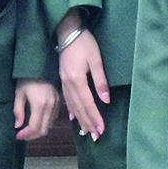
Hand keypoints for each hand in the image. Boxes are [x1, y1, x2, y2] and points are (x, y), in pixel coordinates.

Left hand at [12, 79, 60, 140]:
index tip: (18, 135)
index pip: (34, 128)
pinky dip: (45, 123)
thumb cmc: (27, 78)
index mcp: (39, 104)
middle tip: (22, 135)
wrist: (41, 65)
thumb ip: (18, 111)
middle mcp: (50, 106)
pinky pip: (54, 118)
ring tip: (28, 129)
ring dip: (39, 130)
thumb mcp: (19, 93)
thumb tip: (18, 126)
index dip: (26, 135)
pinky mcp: (59, 102)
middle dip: (32, 136)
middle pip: (43, 130)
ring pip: (50, 126)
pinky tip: (37, 121)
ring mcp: (57, 104)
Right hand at [56, 14, 109, 139]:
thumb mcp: (96, 60)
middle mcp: (68, 84)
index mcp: (77, 80)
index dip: (95, 118)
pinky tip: (73, 118)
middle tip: (96, 136)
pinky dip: (71, 110)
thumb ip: (100, 81)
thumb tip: (105, 100)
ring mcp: (63, 83)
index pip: (88, 103)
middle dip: (88, 123)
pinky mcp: (62, 80)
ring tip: (86, 132)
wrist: (67, 31)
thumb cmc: (84, 43)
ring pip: (72, 106)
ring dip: (80, 120)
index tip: (101, 129)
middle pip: (79, 108)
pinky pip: (66, 100)